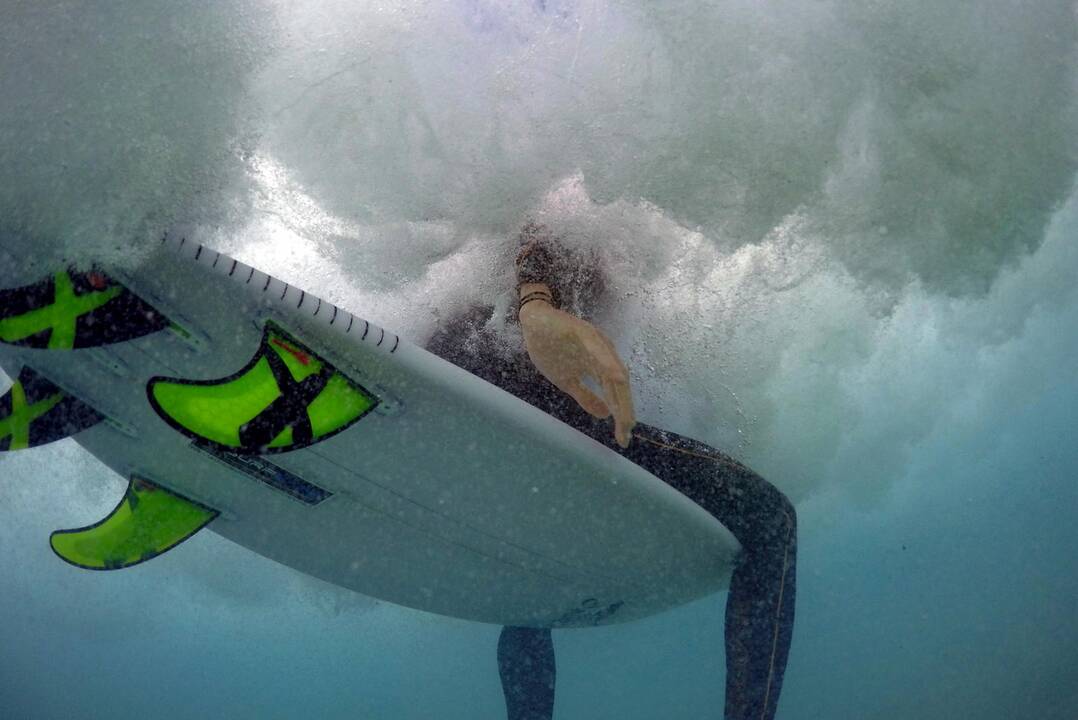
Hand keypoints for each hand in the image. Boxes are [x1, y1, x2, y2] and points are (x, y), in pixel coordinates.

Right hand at [519, 285, 635, 446]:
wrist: (533, 322)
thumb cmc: (551, 349)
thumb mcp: (567, 381)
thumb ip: (586, 396)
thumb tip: (605, 415)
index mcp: (601, 367)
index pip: (615, 394)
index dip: (621, 415)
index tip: (622, 438)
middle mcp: (604, 355)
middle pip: (618, 386)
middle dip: (623, 411)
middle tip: (625, 434)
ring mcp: (596, 343)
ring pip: (613, 371)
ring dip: (620, 395)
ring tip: (625, 417)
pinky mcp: (583, 332)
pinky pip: (598, 349)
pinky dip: (608, 363)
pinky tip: (616, 377)